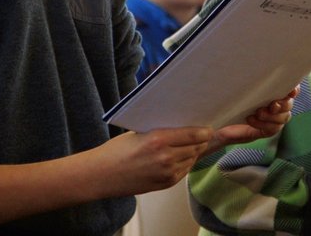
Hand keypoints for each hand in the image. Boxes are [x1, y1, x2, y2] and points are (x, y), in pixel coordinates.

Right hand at [95, 127, 212, 196]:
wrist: (102, 175)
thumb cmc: (117, 151)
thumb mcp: (140, 132)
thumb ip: (164, 131)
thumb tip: (185, 126)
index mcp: (158, 139)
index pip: (194, 135)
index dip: (205, 132)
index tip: (208, 128)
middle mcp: (166, 157)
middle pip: (197, 147)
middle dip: (201, 141)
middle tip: (202, 134)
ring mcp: (167, 173)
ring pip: (193, 159)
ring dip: (194, 152)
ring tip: (189, 144)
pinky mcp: (166, 184)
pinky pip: (185, 170)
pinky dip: (186, 162)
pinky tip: (179, 157)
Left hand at [207, 86, 299, 153]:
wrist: (215, 120)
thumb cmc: (226, 101)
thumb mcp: (238, 88)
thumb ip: (248, 81)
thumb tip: (250, 63)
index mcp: (272, 91)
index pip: (290, 88)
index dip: (294, 89)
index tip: (291, 91)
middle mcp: (275, 104)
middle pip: (289, 104)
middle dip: (283, 105)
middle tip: (272, 105)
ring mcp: (272, 118)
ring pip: (284, 117)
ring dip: (272, 116)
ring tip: (258, 112)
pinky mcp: (266, 130)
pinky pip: (274, 129)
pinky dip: (264, 125)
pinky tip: (251, 120)